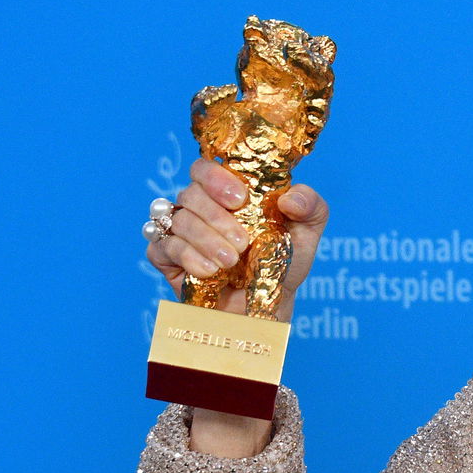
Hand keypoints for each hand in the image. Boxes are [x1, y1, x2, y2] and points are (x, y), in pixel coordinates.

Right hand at [145, 157, 329, 320]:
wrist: (269, 304)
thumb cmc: (283, 262)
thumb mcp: (307, 231)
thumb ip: (311, 206)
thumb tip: (290, 199)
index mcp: (227, 191)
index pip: (204, 168)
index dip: (216, 178)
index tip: (239, 199)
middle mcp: (199, 207)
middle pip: (190, 194)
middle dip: (216, 218)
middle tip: (243, 242)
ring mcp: (180, 232)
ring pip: (177, 220)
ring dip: (205, 240)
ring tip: (231, 261)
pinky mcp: (167, 259)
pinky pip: (161, 247)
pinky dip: (187, 257)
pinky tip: (209, 271)